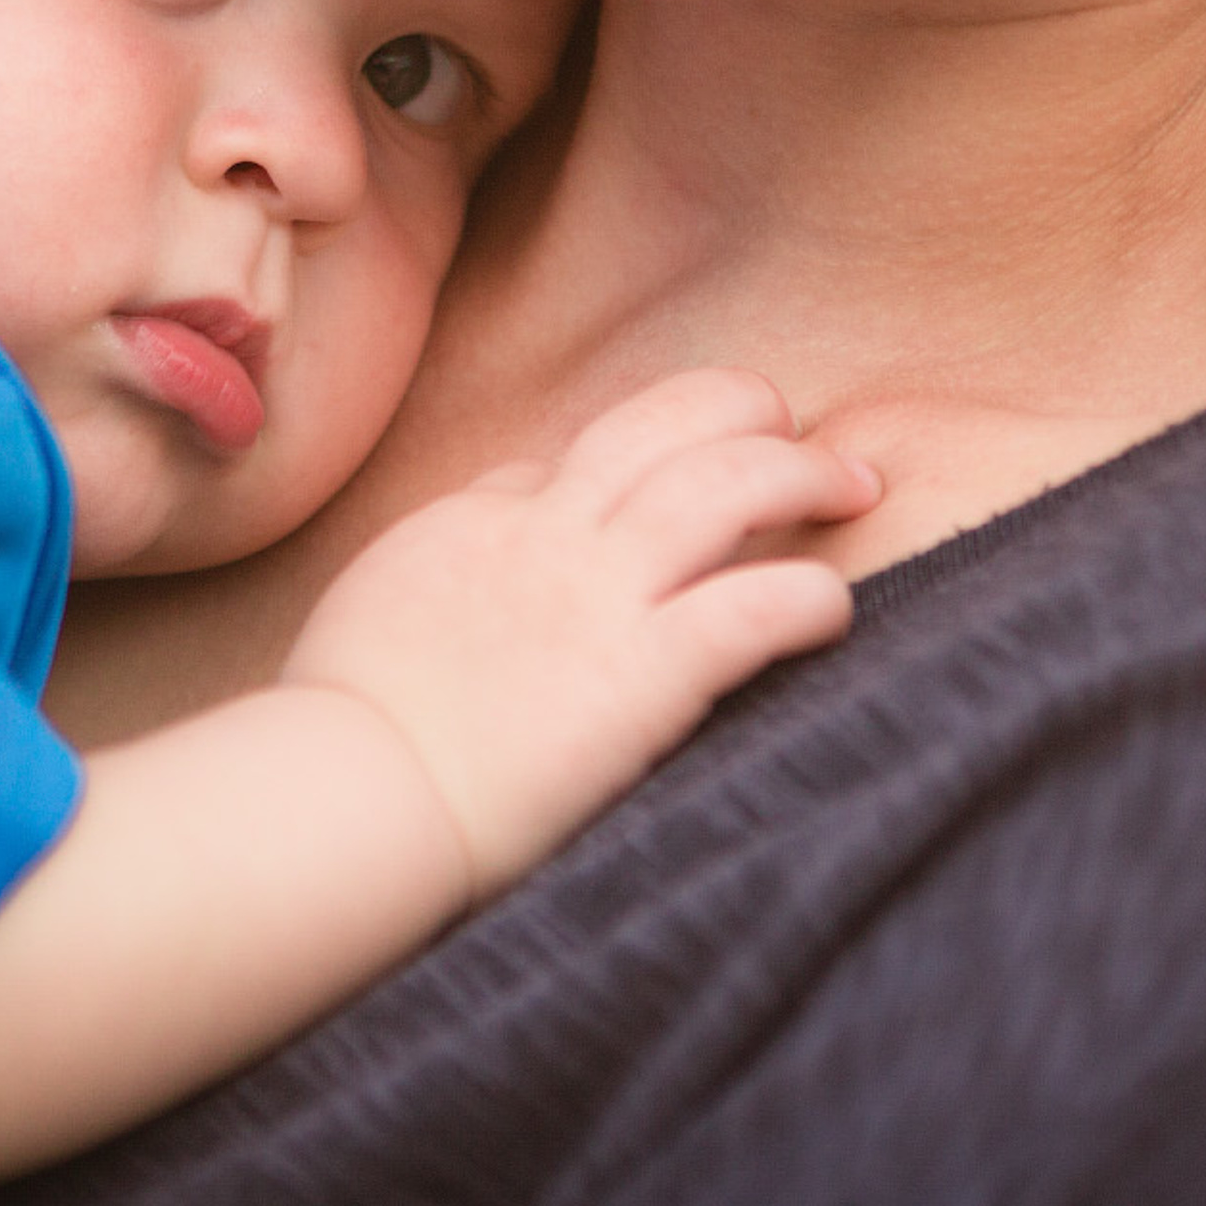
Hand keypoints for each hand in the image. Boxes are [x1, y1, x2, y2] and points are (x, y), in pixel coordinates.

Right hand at [282, 369, 879, 901]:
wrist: (348, 796)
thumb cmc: (352, 718)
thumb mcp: (391, 585)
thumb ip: (462, 537)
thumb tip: (518, 501)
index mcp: (491, 519)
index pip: (589, 449)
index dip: (658, 445)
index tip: (698, 469)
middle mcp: (553, 536)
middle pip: (671, 421)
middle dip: (747, 409)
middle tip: (802, 434)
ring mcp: (600, 599)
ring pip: (726, 485)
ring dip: (803, 472)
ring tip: (857, 483)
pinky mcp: (641, 678)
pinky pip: (748, 611)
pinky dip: (806, 597)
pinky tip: (834, 609)